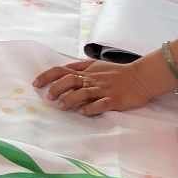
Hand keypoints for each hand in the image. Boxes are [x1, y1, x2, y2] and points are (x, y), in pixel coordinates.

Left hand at [32, 59, 154, 115]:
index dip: (48, 76)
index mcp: (87, 71)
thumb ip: (79, 67)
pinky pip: (101, 103)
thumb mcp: (96, 65)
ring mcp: (103, 89)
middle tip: (49, 97)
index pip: (62, 70)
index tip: (36, 83)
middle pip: (70, 80)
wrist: (141, 77)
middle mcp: (93, 79)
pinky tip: (83, 112)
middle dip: (57, 87)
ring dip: (71, 99)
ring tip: (62, 106)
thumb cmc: (117, 72)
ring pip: (84, 92)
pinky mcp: (114, 100)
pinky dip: (91, 107)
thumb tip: (62, 70)